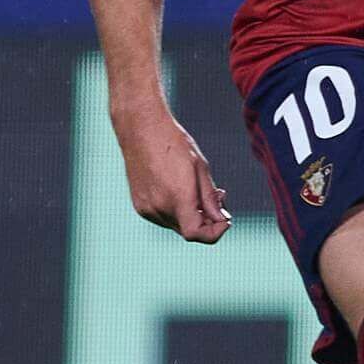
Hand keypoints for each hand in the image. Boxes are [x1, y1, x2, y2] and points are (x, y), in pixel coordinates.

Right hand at [113, 104, 230, 242]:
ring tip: (197, 190)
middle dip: (207, 221)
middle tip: (218, 198)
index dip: (214, 233)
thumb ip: (210, 199)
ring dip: (191, 216)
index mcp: (177, 197)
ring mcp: (146, 208)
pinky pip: (163, 218)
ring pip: (176, 224)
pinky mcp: (139, 205)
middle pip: (188, 230)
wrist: (141, 129)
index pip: (196, 234)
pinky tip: (179, 191)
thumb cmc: (173, 143)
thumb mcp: (200, 168)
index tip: (225, 220)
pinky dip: (176, 211)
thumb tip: (220, 219)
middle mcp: (159, 207)